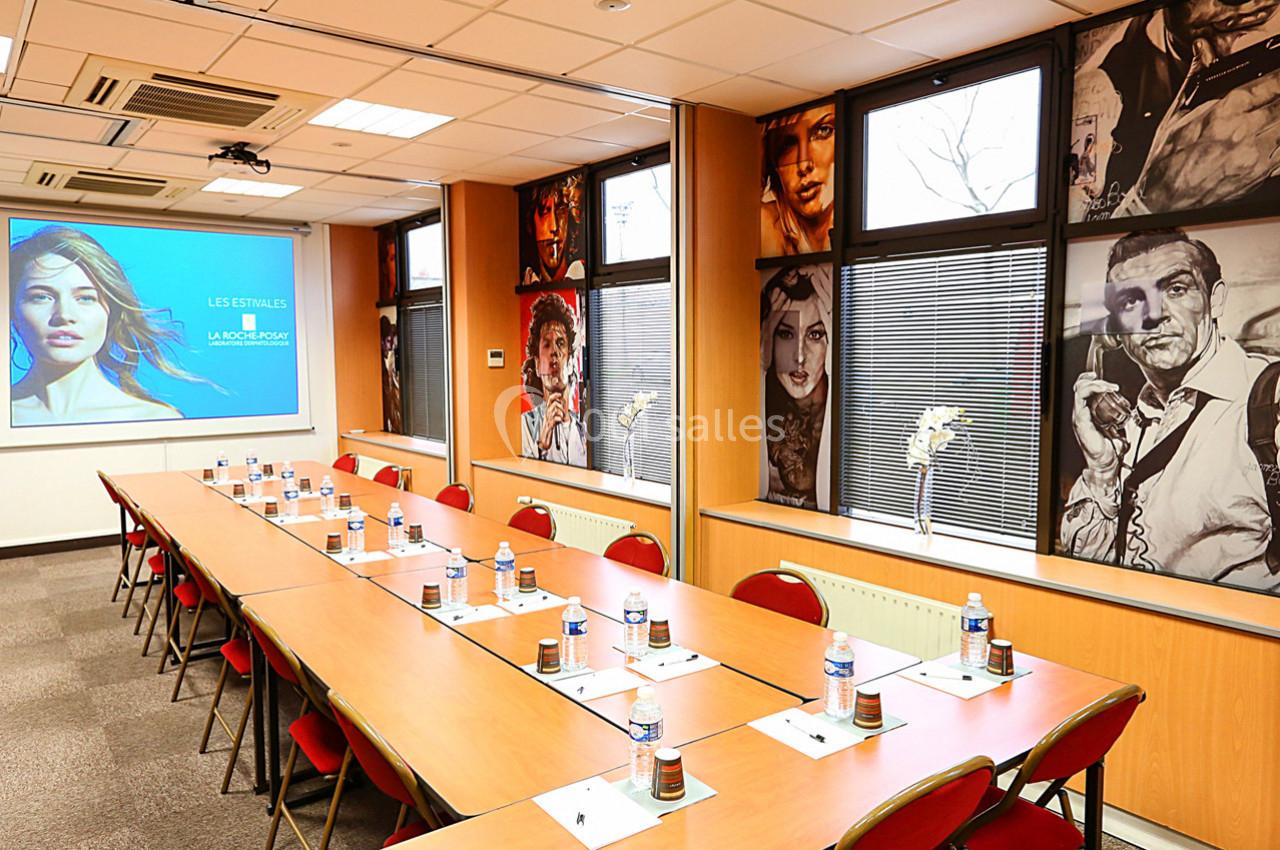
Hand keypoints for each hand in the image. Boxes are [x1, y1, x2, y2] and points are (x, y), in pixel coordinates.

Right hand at [537, 393, 566, 450]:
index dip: (554, 396)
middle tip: (562, 409)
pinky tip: (560, 420)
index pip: (550, 400)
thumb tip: (561, 403)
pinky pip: (555, 418)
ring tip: (561, 416)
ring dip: (560, 412)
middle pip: (553, 404)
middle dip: (559, 405)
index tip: (559, 394)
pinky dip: (559, 418)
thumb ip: (556, 410)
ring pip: (554, 410)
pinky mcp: (550, 423)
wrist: (545, 436)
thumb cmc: (550, 426)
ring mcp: (549, 418)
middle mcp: (547, 413)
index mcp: (548, 410)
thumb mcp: (553, 416)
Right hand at [1072, 372, 1123, 486]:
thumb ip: (1121, 419)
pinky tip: (1104, 389)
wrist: (1105, 465)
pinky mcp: (1081, 421)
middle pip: (1078, 387)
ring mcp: (1080, 417)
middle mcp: (1081, 414)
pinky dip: (1092, 391)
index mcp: (1088, 414)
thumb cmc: (1110, 450)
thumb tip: (1131, 411)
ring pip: (1079, 391)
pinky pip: (1082, 401)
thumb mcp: (1118, 429)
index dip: (1089, 381)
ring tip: (1107, 385)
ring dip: (1094, 384)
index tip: (1101, 378)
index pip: (1082, 391)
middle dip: (1091, 379)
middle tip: (1105, 381)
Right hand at [1129, 39, 1279, 211]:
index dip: (1277, 76)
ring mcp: (1255, 156)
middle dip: (1279, 95)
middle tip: (1275, 94)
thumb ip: (1198, 82)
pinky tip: (1273, 136)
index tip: (1277, 75)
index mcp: (1223, 114)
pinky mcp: (1260, 174)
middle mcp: (1243, 133)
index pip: (1269, 83)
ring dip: (1279, 117)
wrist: (1162, 203)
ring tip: (1271, 114)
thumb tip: (1204, 49)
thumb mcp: (1177, 117)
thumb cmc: (1166, 163)